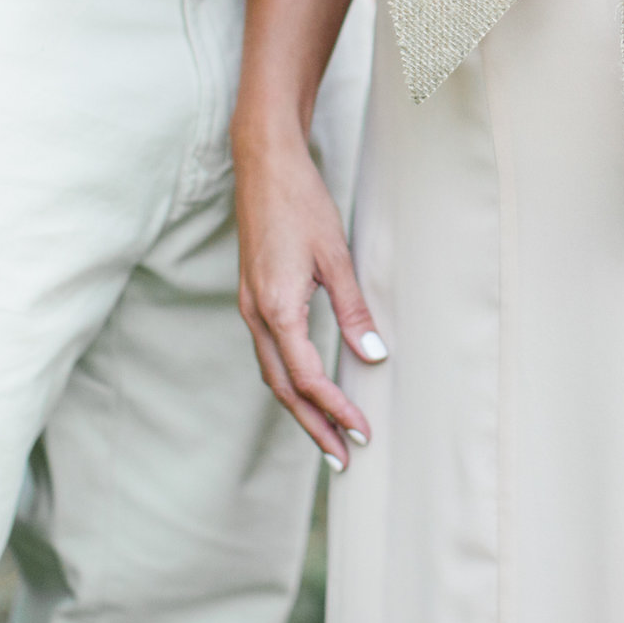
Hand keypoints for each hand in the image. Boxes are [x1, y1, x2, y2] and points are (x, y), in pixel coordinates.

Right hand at [234, 124, 384, 467]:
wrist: (263, 164)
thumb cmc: (300, 203)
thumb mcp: (336, 256)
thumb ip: (354, 310)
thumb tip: (374, 358)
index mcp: (276, 307)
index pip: (306, 377)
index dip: (334, 409)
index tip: (361, 432)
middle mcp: (256, 313)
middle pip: (283, 387)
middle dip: (312, 425)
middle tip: (342, 458)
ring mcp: (250, 306)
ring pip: (272, 373)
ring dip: (298, 407)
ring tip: (327, 435)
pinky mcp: (252, 296)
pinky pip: (269, 352)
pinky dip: (288, 379)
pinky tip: (307, 387)